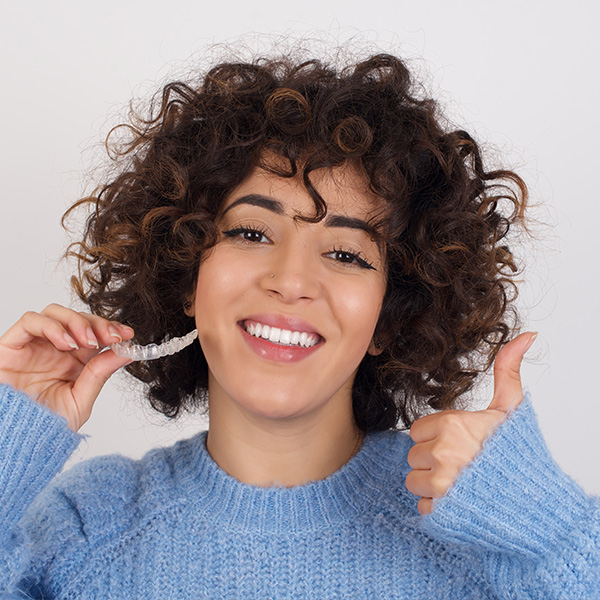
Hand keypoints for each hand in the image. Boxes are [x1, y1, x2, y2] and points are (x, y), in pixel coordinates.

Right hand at [0, 304, 133, 431]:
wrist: (16, 444)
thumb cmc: (43, 426)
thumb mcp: (80, 400)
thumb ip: (100, 374)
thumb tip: (127, 352)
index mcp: (73, 361)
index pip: (94, 333)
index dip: (111, 329)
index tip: (128, 334)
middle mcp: (53, 350)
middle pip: (78, 318)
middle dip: (98, 324)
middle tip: (112, 336)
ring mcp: (33, 346)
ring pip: (55, 313)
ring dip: (77, 322)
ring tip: (88, 342)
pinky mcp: (11, 346)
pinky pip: (30, 321)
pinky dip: (52, 326)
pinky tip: (66, 343)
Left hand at [405, 331, 537, 515]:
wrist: (537, 503)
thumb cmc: (519, 456)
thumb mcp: (512, 410)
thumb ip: (507, 371)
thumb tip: (526, 336)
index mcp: (453, 425)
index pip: (418, 431)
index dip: (436, 438)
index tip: (458, 444)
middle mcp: (444, 453)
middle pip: (414, 456)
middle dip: (433, 461)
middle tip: (462, 466)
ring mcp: (442, 483)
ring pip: (414, 481)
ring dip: (432, 486)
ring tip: (461, 484)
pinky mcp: (441, 510)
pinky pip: (422, 506)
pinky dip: (437, 507)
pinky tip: (460, 502)